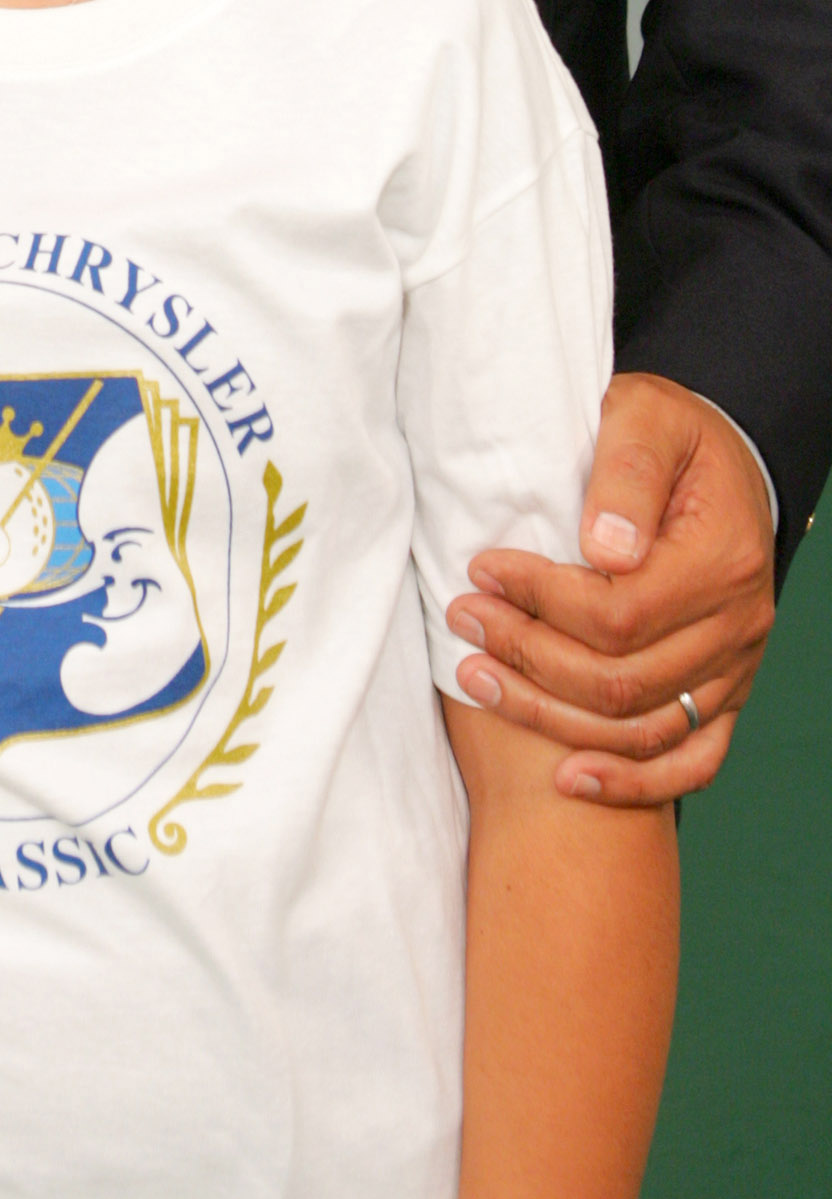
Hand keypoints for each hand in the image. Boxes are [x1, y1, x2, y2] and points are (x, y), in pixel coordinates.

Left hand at [444, 372, 774, 806]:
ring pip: (641, 728)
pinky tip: (570, 777)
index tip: (482, 570)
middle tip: (462, 619)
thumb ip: (626, 471)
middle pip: (621, 679)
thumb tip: (603, 548)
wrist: (725, 463)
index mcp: (721, 559)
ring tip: (476, 679)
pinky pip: (691, 761)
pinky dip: (633, 782)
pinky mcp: (724, 692)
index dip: (540, 599)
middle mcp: (737, 625)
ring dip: (551, 715)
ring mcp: (734, 668)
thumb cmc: (673, 433)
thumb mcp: (647, 416)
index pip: (620, 611)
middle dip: (527, 654)